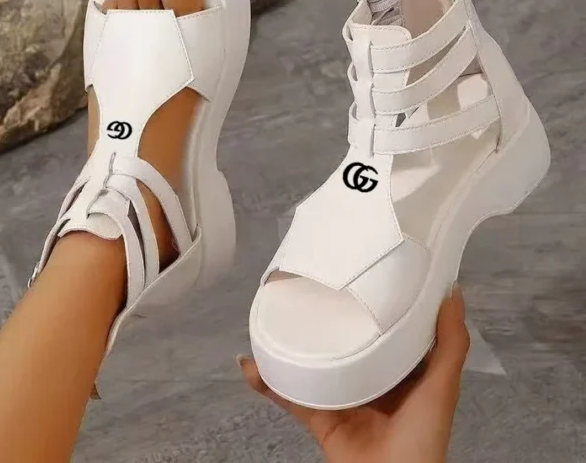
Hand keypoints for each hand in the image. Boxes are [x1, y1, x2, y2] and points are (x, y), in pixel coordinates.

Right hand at [239, 284, 469, 462]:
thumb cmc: (422, 431)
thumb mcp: (443, 384)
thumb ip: (450, 342)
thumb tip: (452, 288)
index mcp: (399, 367)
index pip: (384, 325)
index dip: (372, 300)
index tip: (356, 270)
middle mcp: (369, 377)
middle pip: (343, 341)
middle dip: (324, 318)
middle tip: (304, 286)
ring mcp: (341, 396)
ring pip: (312, 363)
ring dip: (291, 345)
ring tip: (271, 317)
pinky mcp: (319, 417)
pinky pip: (290, 396)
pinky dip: (268, 383)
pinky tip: (250, 364)